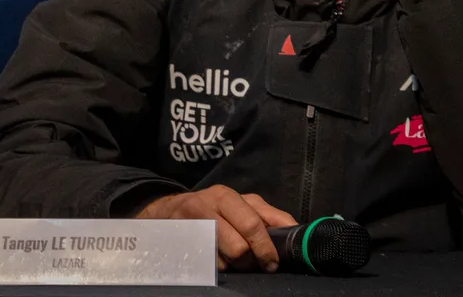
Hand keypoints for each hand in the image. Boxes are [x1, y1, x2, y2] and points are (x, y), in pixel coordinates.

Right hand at [138, 186, 296, 272]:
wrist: (166, 210)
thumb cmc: (212, 208)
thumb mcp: (241, 204)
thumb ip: (269, 215)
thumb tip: (296, 228)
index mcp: (226, 196)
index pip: (253, 224)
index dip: (266, 248)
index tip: (272, 262)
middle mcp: (206, 207)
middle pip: (239, 247)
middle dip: (251, 261)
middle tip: (256, 265)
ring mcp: (190, 225)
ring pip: (223, 260)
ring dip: (234, 265)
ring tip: (234, 259)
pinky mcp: (180, 242)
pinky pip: (208, 265)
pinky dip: (217, 266)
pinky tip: (217, 258)